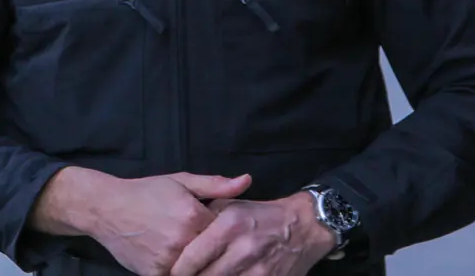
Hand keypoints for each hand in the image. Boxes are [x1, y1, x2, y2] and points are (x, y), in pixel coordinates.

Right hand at [30, 168, 252, 275]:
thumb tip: (247, 181)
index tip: (224, 233)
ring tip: (189, 250)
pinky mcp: (155, 274)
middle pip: (214, 255)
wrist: (106, 208)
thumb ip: (215, 185)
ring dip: (200, 265)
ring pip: (199, 270)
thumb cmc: (145, 192)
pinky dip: (181, 271)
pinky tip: (178, 261)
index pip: (226, 234)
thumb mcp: (180, 181)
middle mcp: (182, 240)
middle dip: (215, 252)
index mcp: (192, 215)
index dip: (226, 234)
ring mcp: (168, 260)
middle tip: (204, 244)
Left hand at [168, 192, 337, 275]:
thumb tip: (183, 236)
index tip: (170, 273)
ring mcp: (259, 270)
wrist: (304, 226)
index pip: (193, 256)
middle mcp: (243, 249)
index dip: (178, 270)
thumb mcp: (232, 206)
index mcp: (229, 226)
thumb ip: (206, 218)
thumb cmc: (261, 215)